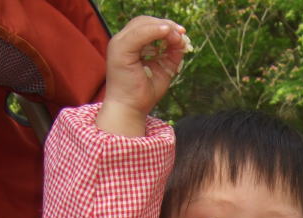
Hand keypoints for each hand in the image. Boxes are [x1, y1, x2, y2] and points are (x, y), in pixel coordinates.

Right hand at [97, 16, 188, 135]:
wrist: (129, 110)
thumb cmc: (143, 94)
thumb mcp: (163, 70)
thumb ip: (171, 55)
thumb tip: (183, 41)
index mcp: (130, 45)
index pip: (147, 27)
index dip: (165, 27)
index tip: (182, 34)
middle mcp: (121, 41)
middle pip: (145, 22)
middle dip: (166, 25)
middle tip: (182, 34)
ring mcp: (119, 44)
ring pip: (142, 24)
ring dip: (163, 28)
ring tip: (178, 37)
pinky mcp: (120, 49)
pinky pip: (138, 34)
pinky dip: (154, 31)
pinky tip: (167, 32)